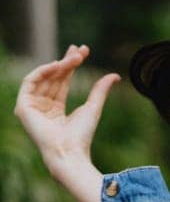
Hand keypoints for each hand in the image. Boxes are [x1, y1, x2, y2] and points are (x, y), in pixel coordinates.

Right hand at [14, 44, 120, 170]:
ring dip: (59, 65)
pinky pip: (30, 82)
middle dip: (66, 61)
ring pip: (44, 77)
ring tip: (74, 58)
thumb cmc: (81, 135)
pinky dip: (43, 71)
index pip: (61, 81)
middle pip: (53, 77)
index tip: (83, 51)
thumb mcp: (93, 107)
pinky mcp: (23, 107)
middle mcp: (42, 107)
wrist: (70, 151)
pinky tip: (58, 65)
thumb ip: (100, 90)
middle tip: (80, 49)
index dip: (71, 65)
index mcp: (55, 110)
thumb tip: (114, 75)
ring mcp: (31, 107)